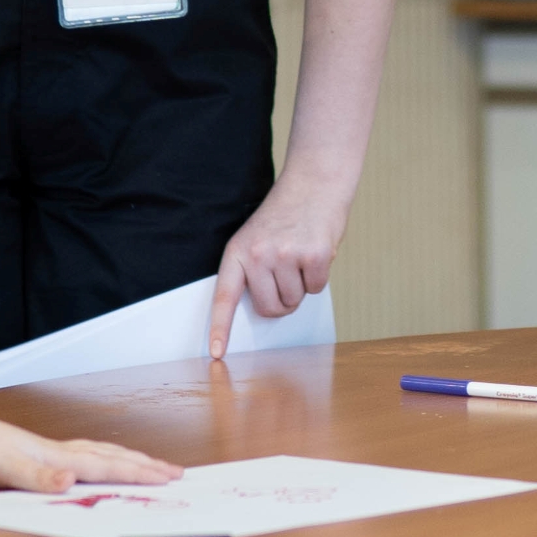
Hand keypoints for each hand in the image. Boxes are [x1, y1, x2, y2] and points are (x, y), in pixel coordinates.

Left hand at [0, 400, 181, 492]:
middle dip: (144, 464)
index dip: (140, 474)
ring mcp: (46, 450)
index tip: (171, 478)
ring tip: (146, 464)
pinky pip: (82, 455)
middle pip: (111, 454)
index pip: (108, 465)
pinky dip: (101, 459)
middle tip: (175, 472)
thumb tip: (71, 482)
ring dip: (126, 459)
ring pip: (98, 452)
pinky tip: (93, 465)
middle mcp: (57, 450)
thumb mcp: (2, 470)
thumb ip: (38, 478)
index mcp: (56, 456)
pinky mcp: (34, 454)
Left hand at [207, 174, 350, 359]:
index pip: (225, 296)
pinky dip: (320, 276)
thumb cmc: (286, 216)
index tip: (216, 353)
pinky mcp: (314, 256)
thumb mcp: (257, 238)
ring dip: (302, 285)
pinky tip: (317, 251)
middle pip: (269, 308)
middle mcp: (258, 255)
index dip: (220, 328)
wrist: (314, 183)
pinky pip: (316, 288)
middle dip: (282, 299)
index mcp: (238, 251)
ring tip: (301, 255)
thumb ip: (253, 270)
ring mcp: (286, 255)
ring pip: (294, 300)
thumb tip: (267, 309)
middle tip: (288, 272)